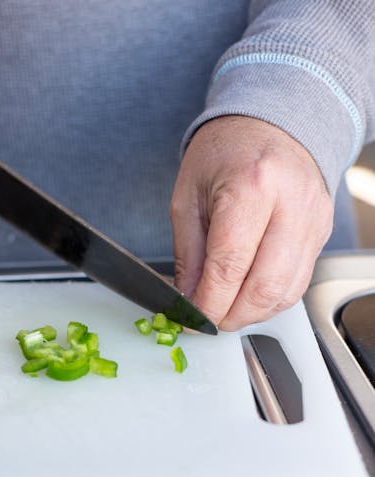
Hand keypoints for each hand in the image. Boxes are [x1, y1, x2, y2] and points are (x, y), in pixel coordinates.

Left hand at [171, 115, 333, 329]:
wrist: (272, 123)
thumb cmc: (226, 153)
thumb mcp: (188, 197)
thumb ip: (188, 255)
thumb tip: (188, 301)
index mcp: (252, 186)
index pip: (230, 267)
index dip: (208, 304)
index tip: (191, 319)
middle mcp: (291, 204)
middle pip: (264, 287)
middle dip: (231, 316)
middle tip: (208, 319)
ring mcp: (313, 220)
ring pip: (286, 292)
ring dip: (252, 313)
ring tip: (226, 308)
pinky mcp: (322, 232)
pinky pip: (298, 283)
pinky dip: (270, 300)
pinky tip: (249, 295)